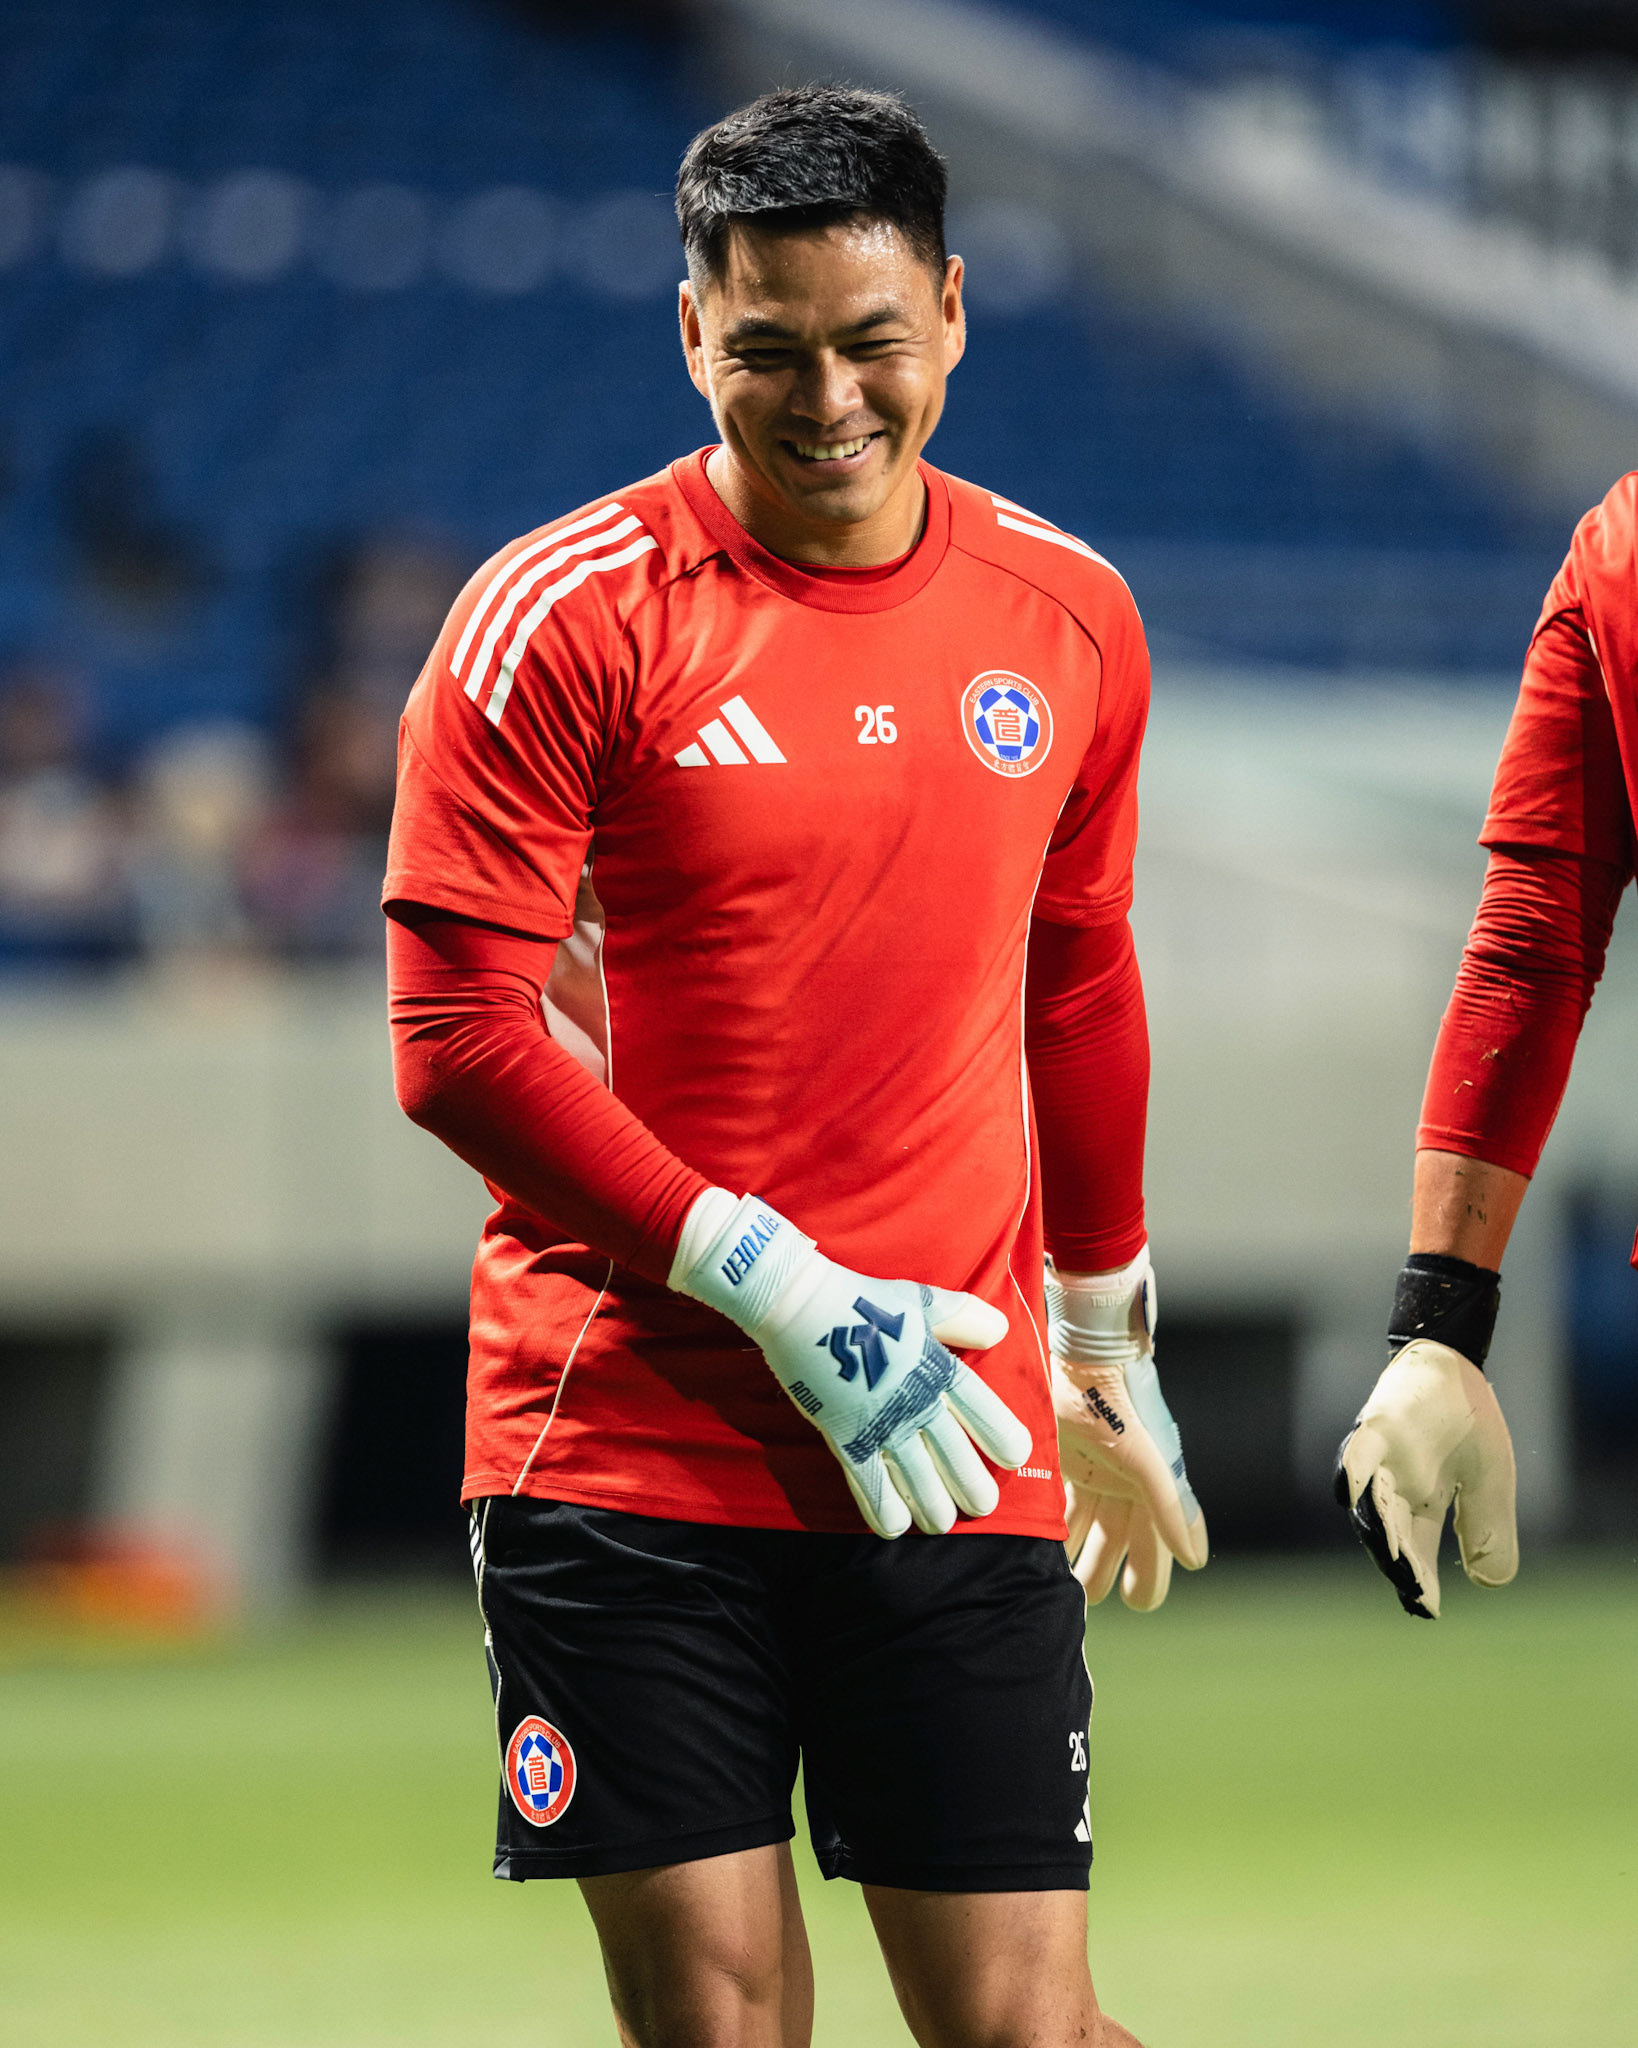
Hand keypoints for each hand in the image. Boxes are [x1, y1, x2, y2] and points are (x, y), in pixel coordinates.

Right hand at [671, 1190, 1030, 1537]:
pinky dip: (883, 1508)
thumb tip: (1000, 1330)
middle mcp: (915, 1402)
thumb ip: (963, 1317)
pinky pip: (869, 1483)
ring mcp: (880, 1423)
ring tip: (943, 1522)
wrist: (801, 1306)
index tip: (1016, 1456)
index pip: (983, 1411)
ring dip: (935, 1507)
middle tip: (982, 1506)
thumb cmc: (863, 1299)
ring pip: (918, 1479)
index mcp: (937, 1368)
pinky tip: (896, 1527)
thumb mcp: (922, 1300)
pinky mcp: (845, 1437)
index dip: (1003, 1438)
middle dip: (973, 1488)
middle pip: (955, 1457)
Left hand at [1049, 1248, 1207, 1609]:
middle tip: (1092, 1598)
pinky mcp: (1060, 1460)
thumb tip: (1195, 1559)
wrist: (1083, 1360)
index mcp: (1149, 1485)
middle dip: (1106, 1570)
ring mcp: (1090, 1473)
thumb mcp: (1146, 1460)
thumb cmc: (1120, 1406)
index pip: (1154, 1541)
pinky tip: (1038, 1548)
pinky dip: (1052, 1527)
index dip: (1150, 1572)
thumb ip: (1170, 1507)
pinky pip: (1058, 1503)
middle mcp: (1121, 1483)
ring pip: (1084, 1527)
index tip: (1139, 1603)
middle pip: (1116, 1540)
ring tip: (1062, 1584)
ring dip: (1075, 1554)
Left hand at [1334, 1339, 1517, 1618]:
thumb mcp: (1490, 1484)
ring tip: (1388, 1555)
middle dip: (1398, 1561)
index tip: (1427, 1609)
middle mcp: (1393, 1486)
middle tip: (1411, 1591)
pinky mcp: (1375, 1426)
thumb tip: (1489, 1583)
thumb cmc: (1467, 1424)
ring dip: (1376, 1526)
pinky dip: (1354, 1469)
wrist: (1455, 1365)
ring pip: (1371, 1500)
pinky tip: (1349, 1490)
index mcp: (1419, 1503)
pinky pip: (1359, 1450)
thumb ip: (1487, 1529)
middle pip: (1390, 1533)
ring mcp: (1380, 1458)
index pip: (1415, 1549)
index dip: (1420, 1578)